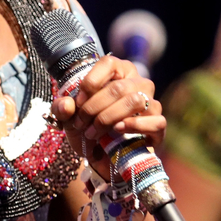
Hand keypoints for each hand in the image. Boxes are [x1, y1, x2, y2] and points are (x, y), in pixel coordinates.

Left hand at [51, 56, 163, 176]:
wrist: (100, 157)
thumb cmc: (87, 128)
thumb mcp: (68, 118)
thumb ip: (62, 108)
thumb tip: (67, 105)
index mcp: (118, 72)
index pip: (108, 63)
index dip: (90, 82)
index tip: (77, 102)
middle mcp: (138, 83)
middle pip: (119, 87)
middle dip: (94, 108)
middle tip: (80, 124)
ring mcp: (152, 104)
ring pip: (136, 101)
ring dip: (108, 118)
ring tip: (92, 132)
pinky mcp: (159, 126)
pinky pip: (156, 121)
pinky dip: (135, 126)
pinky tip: (118, 130)